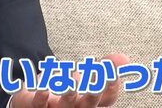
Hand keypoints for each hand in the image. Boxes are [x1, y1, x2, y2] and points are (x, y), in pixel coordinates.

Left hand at [10, 53, 129, 107]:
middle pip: (89, 104)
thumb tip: (125, 58)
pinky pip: (40, 103)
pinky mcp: (37, 106)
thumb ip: (104, 68)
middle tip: (101, 76)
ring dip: (70, 93)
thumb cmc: (66, 91)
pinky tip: (43, 86)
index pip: (107, 99)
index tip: (115, 68)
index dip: (113, 85)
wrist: (35, 100)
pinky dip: (41, 95)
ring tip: (72, 80)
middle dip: (95, 90)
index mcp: (90, 103)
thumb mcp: (85, 78)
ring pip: (66, 105)